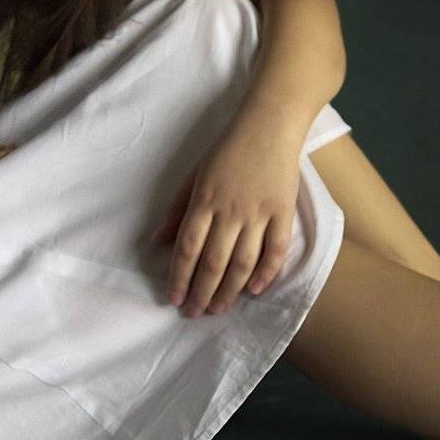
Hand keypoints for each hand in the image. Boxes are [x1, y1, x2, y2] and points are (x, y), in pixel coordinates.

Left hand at [150, 115, 301, 316]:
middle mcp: (230, 210)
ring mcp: (259, 213)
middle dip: (201, 292)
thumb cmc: (226, 150)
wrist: (269, 126)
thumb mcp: (193, 176)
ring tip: (218, 309)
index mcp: (204, 200)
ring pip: (243, 262)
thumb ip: (177, 211)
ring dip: (229, 290)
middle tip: (194, 313)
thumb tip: (156, 242)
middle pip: (213, 262)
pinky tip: (255, 291)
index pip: (188, 248)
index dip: (179, 277)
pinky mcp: (283, 212)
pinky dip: (266, 273)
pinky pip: (276, 249)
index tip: (173, 298)